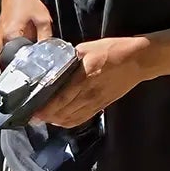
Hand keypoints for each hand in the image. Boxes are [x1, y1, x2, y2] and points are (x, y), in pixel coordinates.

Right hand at [0, 0, 53, 64]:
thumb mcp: (42, 19)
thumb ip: (46, 35)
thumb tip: (49, 47)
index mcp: (10, 35)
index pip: (17, 56)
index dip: (27, 61)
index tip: (34, 63)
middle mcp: (1, 37)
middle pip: (5, 59)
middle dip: (15, 63)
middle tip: (25, 64)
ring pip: (1, 54)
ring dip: (9, 57)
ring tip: (20, 59)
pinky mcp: (0, 32)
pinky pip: (1, 46)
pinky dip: (8, 49)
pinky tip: (17, 47)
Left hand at [36, 36, 154, 125]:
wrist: (138, 61)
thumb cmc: (112, 50)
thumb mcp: (87, 48)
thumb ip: (69, 58)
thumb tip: (53, 65)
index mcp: (83, 77)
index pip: (60, 99)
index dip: (45, 108)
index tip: (31, 109)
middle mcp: (88, 94)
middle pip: (62, 112)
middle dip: (45, 116)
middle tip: (32, 113)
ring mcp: (95, 102)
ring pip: (71, 119)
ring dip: (55, 120)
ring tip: (43, 117)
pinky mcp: (101, 106)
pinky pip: (81, 119)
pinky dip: (68, 122)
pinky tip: (60, 120)